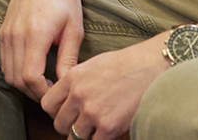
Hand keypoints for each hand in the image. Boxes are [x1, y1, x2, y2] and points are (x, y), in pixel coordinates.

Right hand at [0, 0, 86, 100]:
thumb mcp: (74, 30)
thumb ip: (68, 59)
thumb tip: (67, 84)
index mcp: (35, 33)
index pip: (30, 77)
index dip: (42, 92)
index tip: (57, 94)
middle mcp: (15, 34)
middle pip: (16, 79)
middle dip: (34, 93)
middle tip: (52, 94)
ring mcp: (6, 33)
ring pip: (7, 73)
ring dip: (23, 84)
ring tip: (44, 84)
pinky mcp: (2, 32)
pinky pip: (4, 61)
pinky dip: (15, 72)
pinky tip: (33, 70)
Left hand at [42, 39, 168, 139]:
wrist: (151, 67)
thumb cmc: (125, 64)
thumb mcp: (91, 66)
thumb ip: (75, 83)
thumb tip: (66, 99)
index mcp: (72, 79)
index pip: (47, 105)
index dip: (55, 112)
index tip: (64, 113)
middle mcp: (78, 96)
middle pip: (59, 124)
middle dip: (69, 126)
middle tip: (81, 123)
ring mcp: (92, 113)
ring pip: (74, 137)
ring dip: (84, 135)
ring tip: (96, 127)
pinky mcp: (108, 127)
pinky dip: (100, 139)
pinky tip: (107, 130)